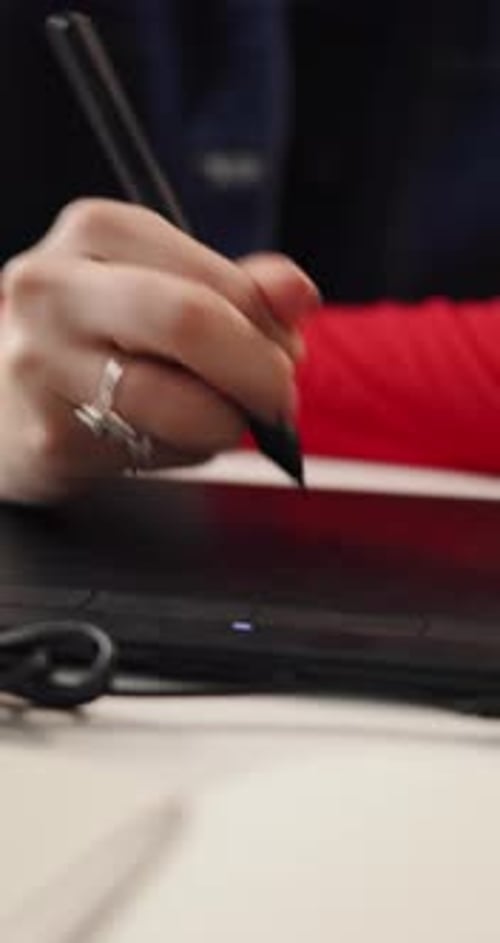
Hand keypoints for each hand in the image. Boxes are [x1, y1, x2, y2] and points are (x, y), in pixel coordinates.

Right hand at [0, 199, 319, 501]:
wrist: (4, 396)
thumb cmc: (96, 334)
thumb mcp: (165, 286)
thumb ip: (239, 288)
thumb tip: (299, 292)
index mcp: (95, 231)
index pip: (215, 278)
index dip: (271, 325)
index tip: (287, 351)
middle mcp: (57, 288)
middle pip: (190, 323)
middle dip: (259, 372)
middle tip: (279, 399)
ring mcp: (42, 363)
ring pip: (176, 401)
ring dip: (226, 421)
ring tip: (223, 418)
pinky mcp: (48, 435)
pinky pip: (152, 449)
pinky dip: (186, 449)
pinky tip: (169, 435)